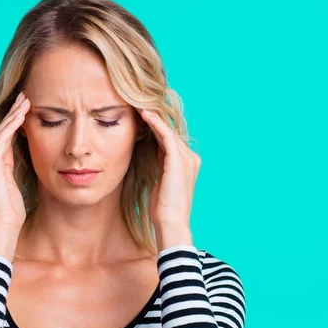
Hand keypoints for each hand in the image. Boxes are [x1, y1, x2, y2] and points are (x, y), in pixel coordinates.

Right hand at [0, 91, 31, 233]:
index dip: (11, 124)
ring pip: (0, 133)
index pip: (0, 141)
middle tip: (24, 97)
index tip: (23, 111)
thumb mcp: (12, 186)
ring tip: (26, 101)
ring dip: (14, 115)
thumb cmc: (9, 214)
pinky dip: (12, 126)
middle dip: (12, 114)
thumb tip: (18, 156)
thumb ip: (11, 170)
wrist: (1, 229)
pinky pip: (2, 140)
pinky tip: (22, 115)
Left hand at [137, 108, 200, 237]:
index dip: (154, 127)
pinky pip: (166, 136)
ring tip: (138, 105)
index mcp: (187, 164)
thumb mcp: (160, 181)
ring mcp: (187, 158)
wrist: (170, 223)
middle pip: (169, 132)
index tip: (139, 116)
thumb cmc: (163, 209)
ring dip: (153, 117)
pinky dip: (155, 124)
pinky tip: (144, 115)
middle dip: (153, 119)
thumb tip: (150, 152)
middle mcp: (191, 158)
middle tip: (136, 104)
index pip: (169, 140)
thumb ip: (159, 164)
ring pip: (168, 131)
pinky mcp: (179, 160)